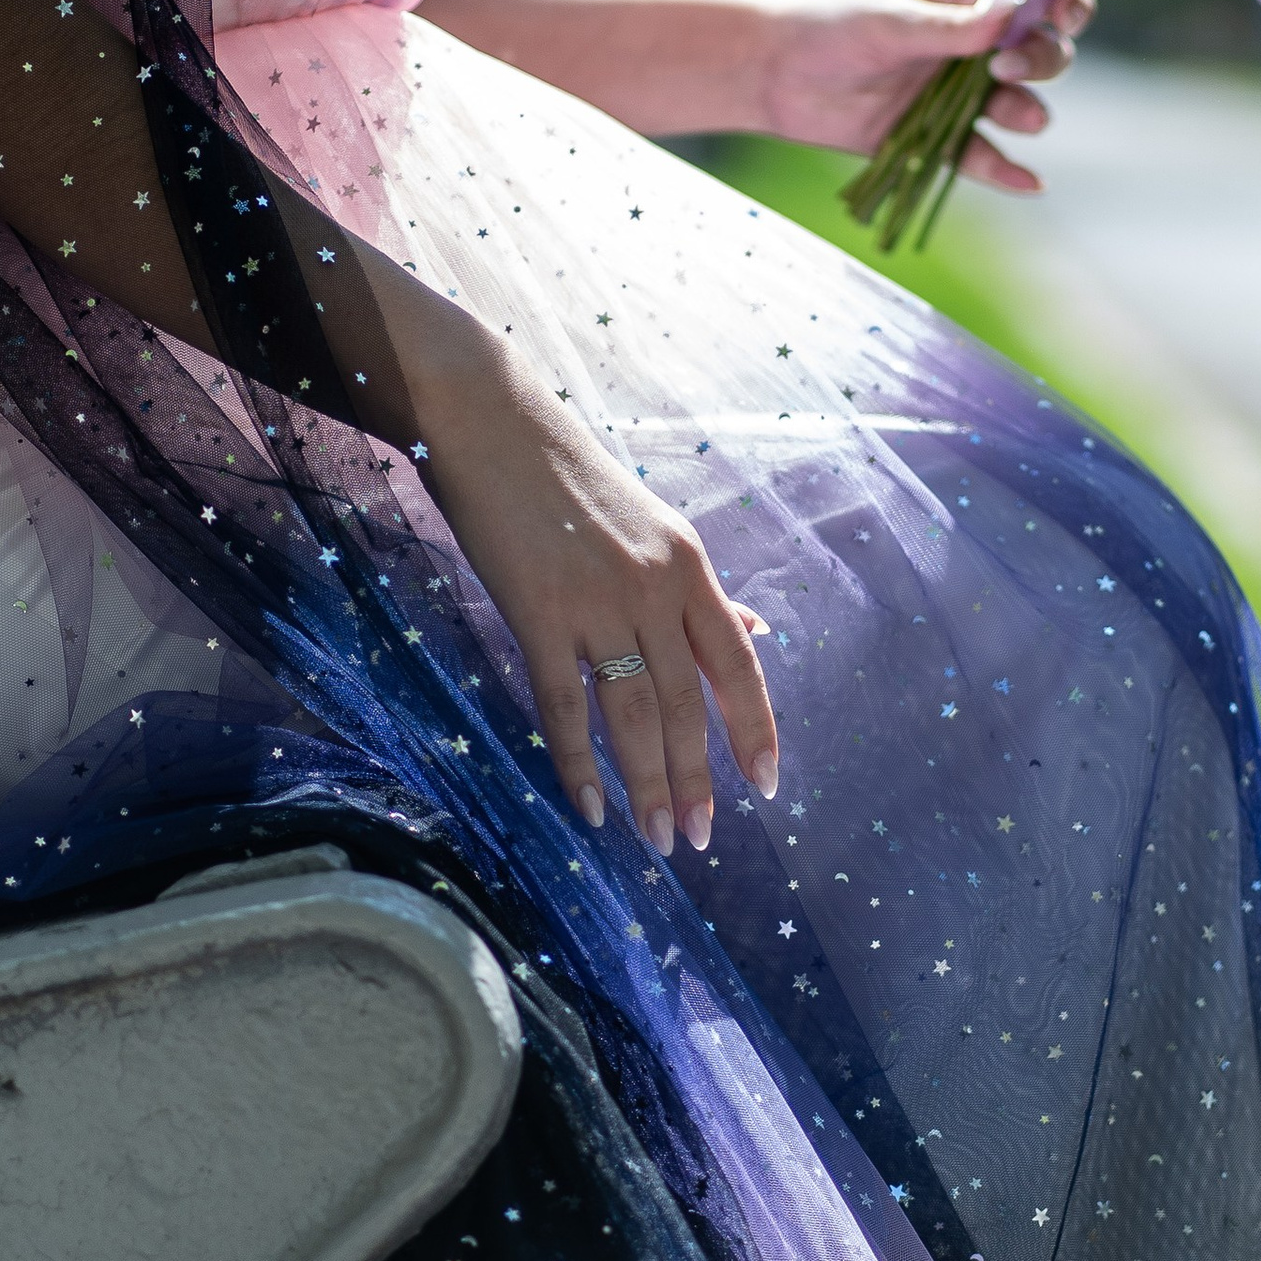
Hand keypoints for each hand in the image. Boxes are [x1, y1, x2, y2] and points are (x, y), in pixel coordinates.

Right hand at [408, 318, 776, 855]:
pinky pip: (564, 705)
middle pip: (688, 703)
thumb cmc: (571, 477)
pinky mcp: (538, 612)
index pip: (738, 663)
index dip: (755, 728)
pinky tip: (590, 806)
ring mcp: (596, 601)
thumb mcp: (656, 526)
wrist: (493, 422)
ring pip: (634, 713)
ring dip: (648, 784)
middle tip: (699, 838)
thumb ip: (701, 590)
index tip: (768, 784)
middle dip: (698, 778)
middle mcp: (653, 586)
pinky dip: (578, 763)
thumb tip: (755, 628)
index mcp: (689, 564)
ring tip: (656, 838)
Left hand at [757, 0, 1096, 196]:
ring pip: (1018, 108)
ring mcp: (956, 97)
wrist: (774, 75)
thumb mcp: (891, 22)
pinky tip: (1029, 183)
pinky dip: (1008, 171)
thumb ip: (953, 27)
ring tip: (1012, 115)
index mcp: (969, 5)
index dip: (1064, 6)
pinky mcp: (934, 141)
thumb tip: (1018, 10)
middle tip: (1007, 70)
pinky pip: (981, 158)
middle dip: (1042, 61)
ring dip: (1026, 112)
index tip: (1064, 18)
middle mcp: (973, 51)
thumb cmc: (830, 28)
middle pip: (1040, 55)